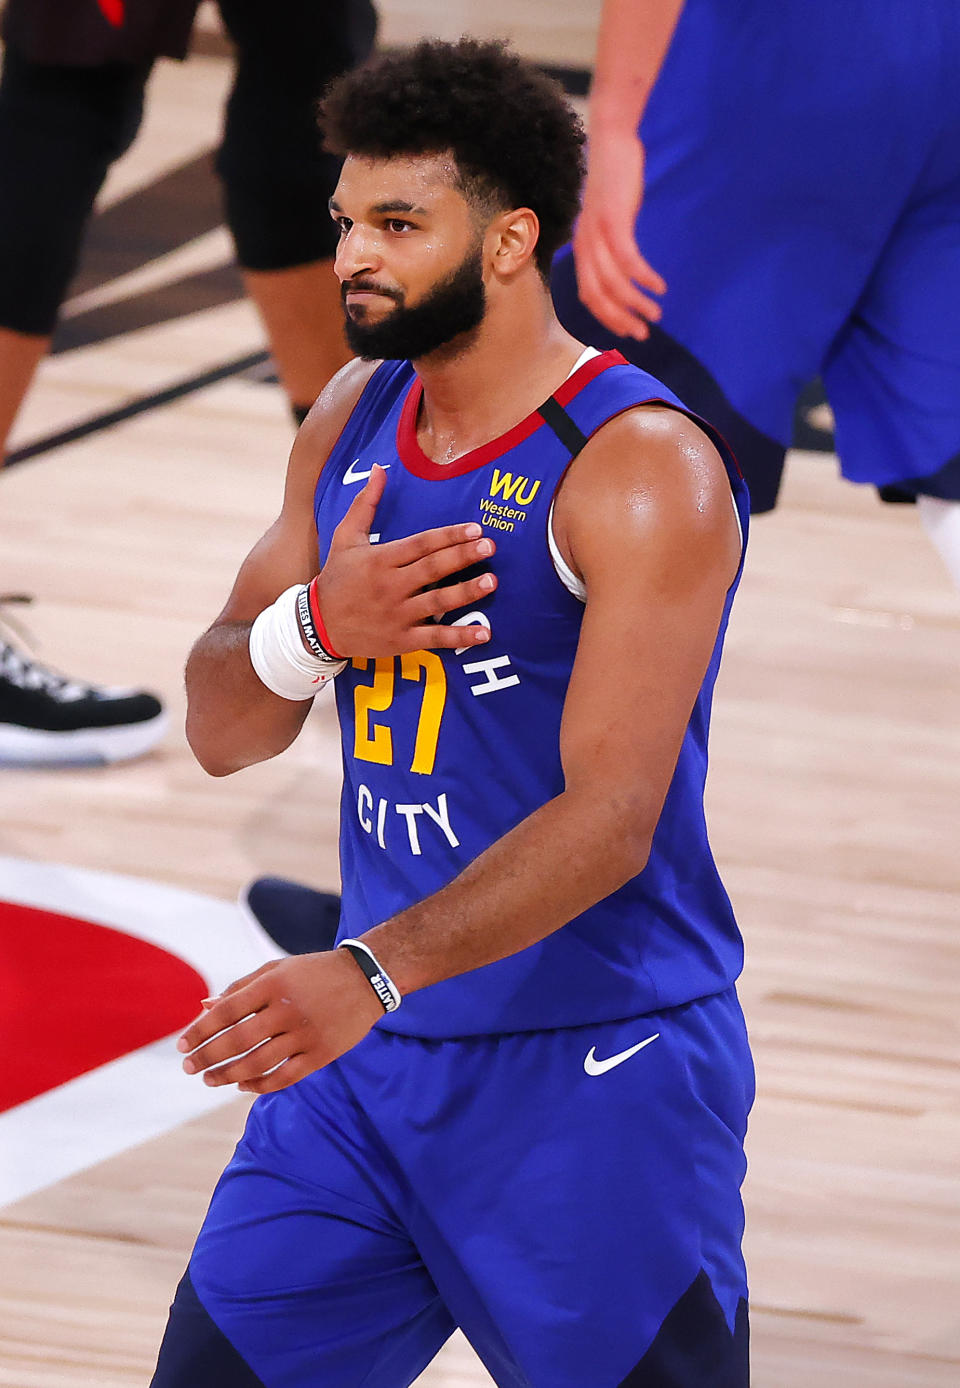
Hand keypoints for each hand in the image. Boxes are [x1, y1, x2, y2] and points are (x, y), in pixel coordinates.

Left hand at [177, 950, 383, 1093]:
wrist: (366, 979)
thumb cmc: (313, 972)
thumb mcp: (276, 969)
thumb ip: (240, 988)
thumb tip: (204, 1009)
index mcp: (273, 984)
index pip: (226, 1012)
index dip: (200, 1031)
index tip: (182, 1045)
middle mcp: (287, 1009)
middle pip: (237, 1041)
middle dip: (207, 1057)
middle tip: (189, 1067)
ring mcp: (305, 1034)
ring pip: (257, 1064)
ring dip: (228, 1075)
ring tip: (210, 1079)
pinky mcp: (321, 1054)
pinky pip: (284, 1077)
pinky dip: (260, 1086)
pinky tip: (243, 1086)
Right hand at [315, 464, 497, 655]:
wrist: (317, 626)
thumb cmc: (336, 577)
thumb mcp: (345, 537)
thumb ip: (365, 503)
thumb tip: (379, 468)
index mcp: (380, 559)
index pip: (420, 544)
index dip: (448, 536)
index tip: (475, 528)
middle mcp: (390, 586)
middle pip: (432, 569)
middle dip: (463, 556)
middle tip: (489, 546)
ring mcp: (397, 615)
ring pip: (437, 602)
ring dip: (466, 592)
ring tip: (491, 581)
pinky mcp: (401, 640)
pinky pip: (434, 639)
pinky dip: (460, 637)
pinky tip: (484, 634)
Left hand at [573, 132, 665, 340]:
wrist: (612, 142)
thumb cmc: (614, 181)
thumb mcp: (607, 217)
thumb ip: (609, 243)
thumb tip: (622, 267)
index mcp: (582, 248)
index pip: (589, 296)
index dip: (608, 318)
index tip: (629, 330)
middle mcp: (585, 246)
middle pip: (598, 297)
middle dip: (620, 320)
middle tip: (643, 333)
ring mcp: (597, 234)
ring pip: (613, 284)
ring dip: (636, 304)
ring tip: (656, 313)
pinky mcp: (614, 221)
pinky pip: (628, 261)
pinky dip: (643, 278)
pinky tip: (659, 287)